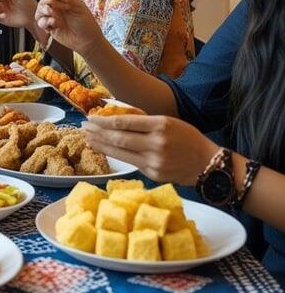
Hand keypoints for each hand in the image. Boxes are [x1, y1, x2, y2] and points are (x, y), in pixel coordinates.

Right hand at [35, 0, 103, 57]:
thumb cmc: (86, 22)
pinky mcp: (50, 28)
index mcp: (63, 1)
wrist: (87, 40)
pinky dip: (44, 22)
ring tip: (52, 16)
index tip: (58, 0)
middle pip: (42, 2)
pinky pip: (41, 23)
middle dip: (45, 4)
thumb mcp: (79, 6)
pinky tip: (53, 23)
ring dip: (43, 12)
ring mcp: (53, 18)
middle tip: (51, 9)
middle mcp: (57, 9)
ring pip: (39, 12)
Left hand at [82, 115, 217, 184]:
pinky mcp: (153, 174)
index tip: (91, 118)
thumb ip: (143, 121)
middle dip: (97, 133)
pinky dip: (115, 156)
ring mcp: (154, 161)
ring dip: (101, 145)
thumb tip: (114, 119)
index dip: (103, 121)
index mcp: (160, 125)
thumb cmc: (187, 138)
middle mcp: (156, 143)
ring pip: (120, 152)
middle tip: (83, 128)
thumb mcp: (168, 122)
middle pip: (118, 138)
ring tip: (88, 139)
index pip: (124, 122)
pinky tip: (105, 151)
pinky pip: (130, 162)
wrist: (208, 165)